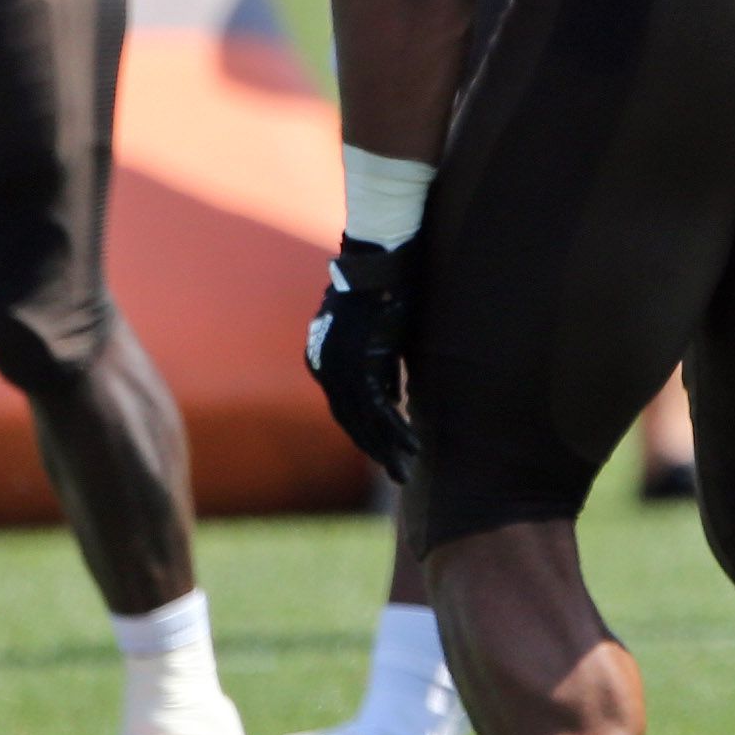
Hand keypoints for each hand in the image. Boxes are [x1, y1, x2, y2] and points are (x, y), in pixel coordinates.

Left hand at [305, 236, 420, 482]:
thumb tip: (393, 399)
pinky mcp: (358, 365)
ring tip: (407, 468)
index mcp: (323, 359)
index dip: (367, 431)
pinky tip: (411, 444)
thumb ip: (381, 366)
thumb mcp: (380, 333)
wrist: (380, 261)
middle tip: (398, 473)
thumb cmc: (384, 286)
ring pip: (362, 421)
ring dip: (386, 447)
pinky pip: (376, 408)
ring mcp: (338, 368)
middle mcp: (324, 368)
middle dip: (375, 449)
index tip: (387, 450)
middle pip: (349, 420)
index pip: (345, 407)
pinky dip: (393, 428)